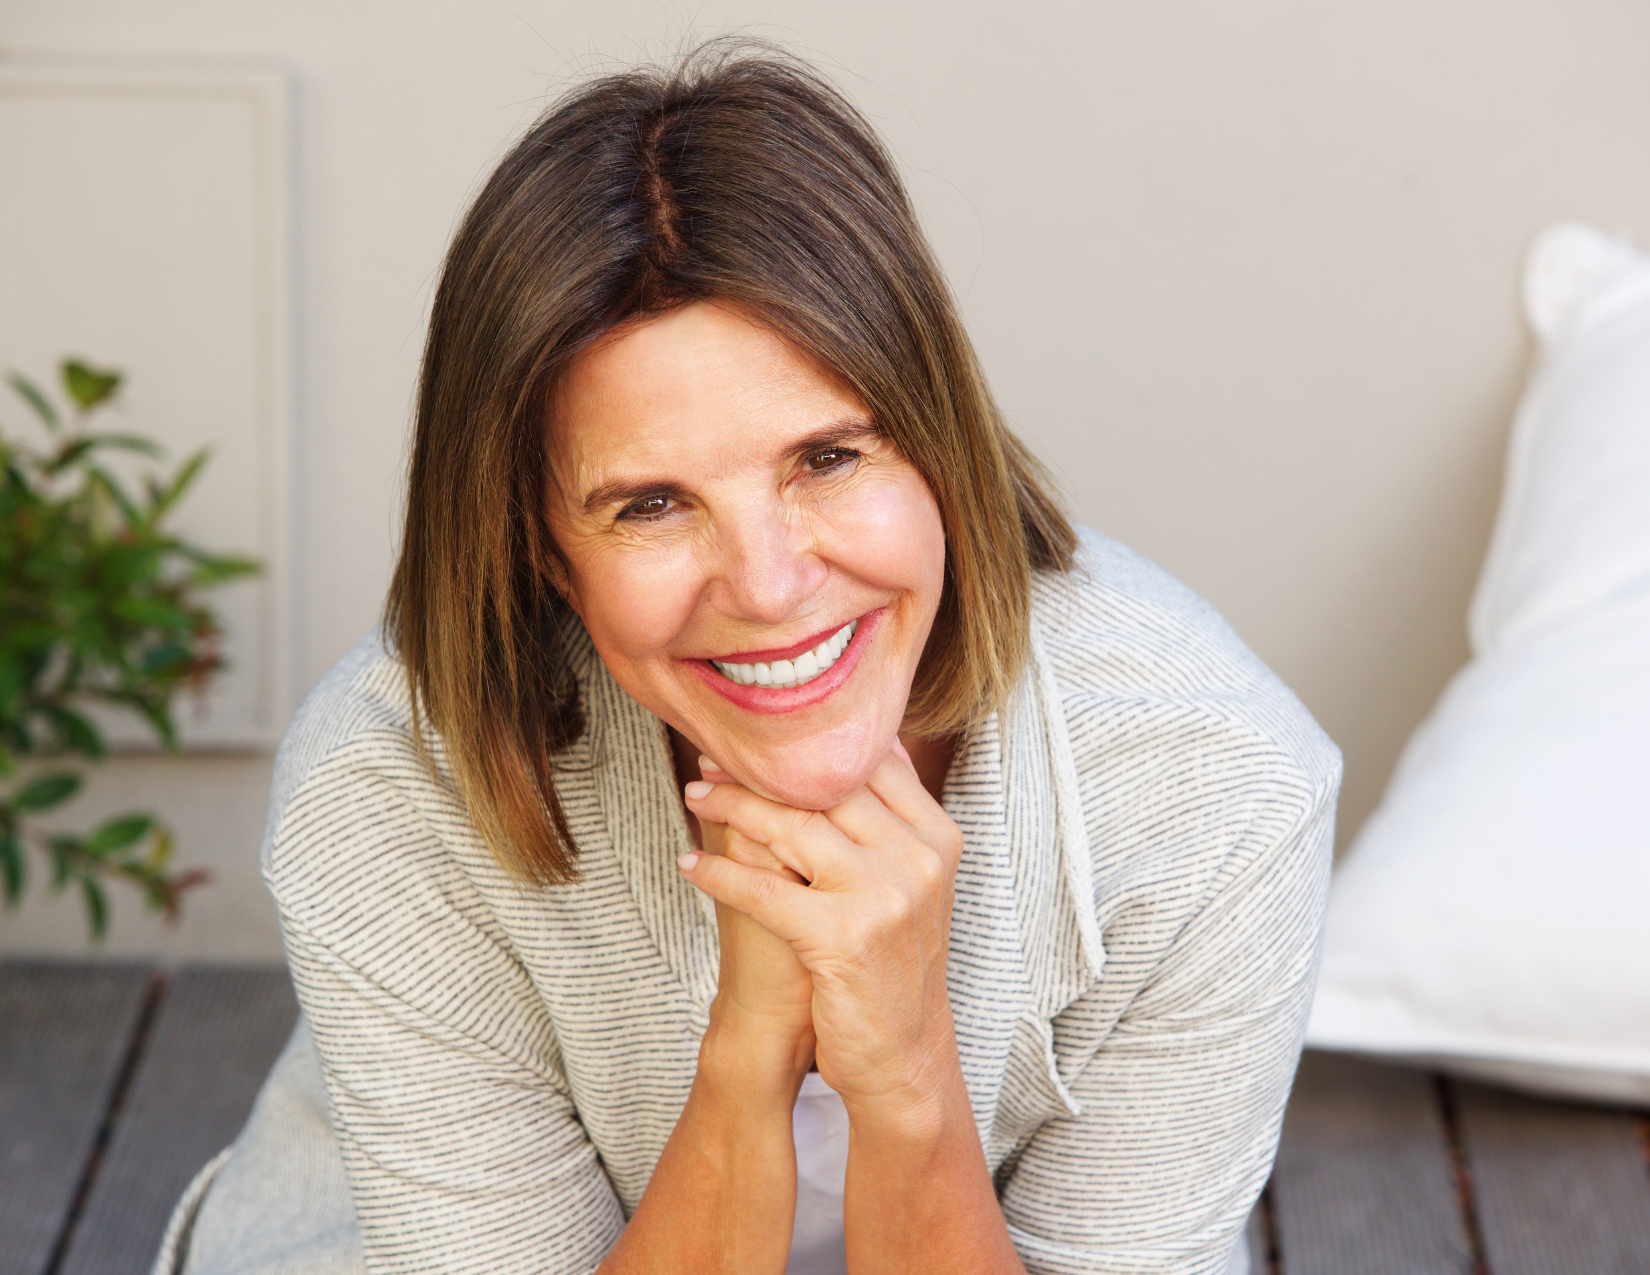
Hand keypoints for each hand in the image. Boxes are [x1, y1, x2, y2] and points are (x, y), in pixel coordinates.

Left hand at [679, 743, 964, 1121]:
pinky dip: (718, 874)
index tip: (757, 737)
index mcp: (937, 837)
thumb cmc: (890, 960)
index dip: (807, 747)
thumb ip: (886, 817)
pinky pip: (762, 889)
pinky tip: (688, 865)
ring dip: (730, 808)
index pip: (868, 765)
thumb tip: (853, 745)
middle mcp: (917, 859)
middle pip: (825, 789)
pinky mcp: (842, 937)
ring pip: (790, 828)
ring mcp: (883, 896)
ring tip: (694, 797)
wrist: (903, 1055)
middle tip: (711, 758)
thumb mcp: (909, 882)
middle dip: (759, 770)